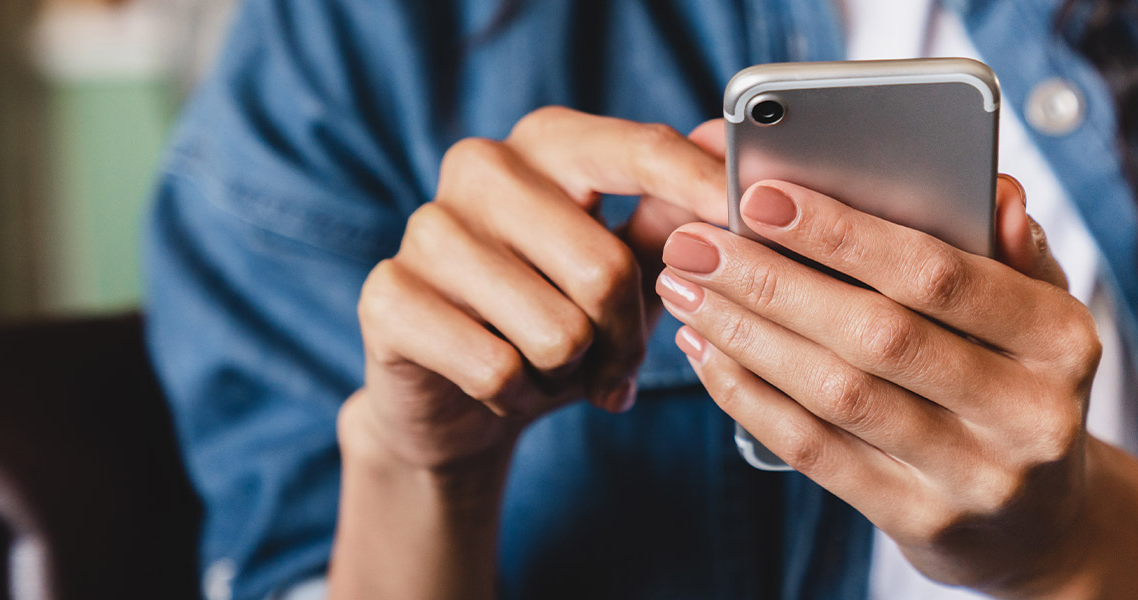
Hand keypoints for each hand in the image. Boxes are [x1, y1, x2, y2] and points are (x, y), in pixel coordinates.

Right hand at [347, 109, 728, 470]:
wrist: (456, 398)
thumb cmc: (557, 317)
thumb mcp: (627, 268)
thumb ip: (671, 216)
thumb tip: (722, 151)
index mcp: (549, 142)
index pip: (638, 150)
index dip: (699, 186)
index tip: (749, 217)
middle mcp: (482, 167)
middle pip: (606, 268)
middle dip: (625, 338)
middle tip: (614, 363)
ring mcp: (427, 227)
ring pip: (556, 330)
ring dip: (571, 373)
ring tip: (552, 368)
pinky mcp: (388, 296)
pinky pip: (497, 369)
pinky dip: (519, 397)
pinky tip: (505, 386)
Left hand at [657, 176, 1103, 593]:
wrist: (1040, 524)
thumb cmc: (1020, 384)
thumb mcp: (1040, 313)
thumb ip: (1012, 249)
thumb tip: (995, 191)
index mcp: (1063, 340)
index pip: (943, 276)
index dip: (846, 234)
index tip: (762, 196)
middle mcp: (1028, 413)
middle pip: (879, 335)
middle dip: (774, 281)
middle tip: (697, 242)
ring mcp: (974, 477)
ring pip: (839, 395)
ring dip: (747, 335)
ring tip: (687, 289)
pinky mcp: (921, 522)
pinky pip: (818, 452)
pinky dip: (751, 397)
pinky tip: (709, 354)